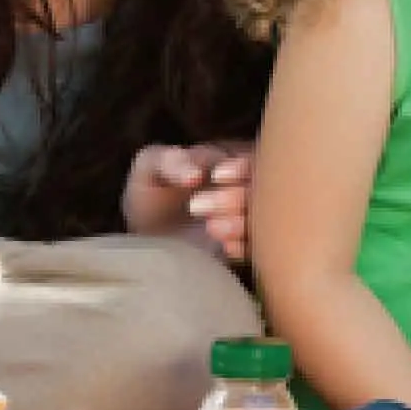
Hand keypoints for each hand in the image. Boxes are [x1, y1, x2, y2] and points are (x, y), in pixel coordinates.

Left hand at [125, 140, 253, 265]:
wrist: (147, 238)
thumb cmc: (151, 194)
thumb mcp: (150, 169)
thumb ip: (169, 162)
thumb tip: (196, 175)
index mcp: (228, 163)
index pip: (251, 160)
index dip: (240, 167)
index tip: (216, 176)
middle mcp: (244, 190)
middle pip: (261, 191)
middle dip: (234, 197)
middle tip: (196, 207)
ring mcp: (246, 220)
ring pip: (263, 220)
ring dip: (241, 223)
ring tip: (211, 228)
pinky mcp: (242, 249)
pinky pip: (258, 249)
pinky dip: (246, 247)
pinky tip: (226, 247)